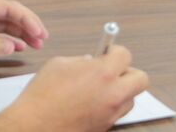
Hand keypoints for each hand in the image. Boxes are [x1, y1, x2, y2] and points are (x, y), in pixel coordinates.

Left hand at [0, 0, 47, 67]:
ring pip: (1, 24)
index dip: (28, 20)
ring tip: (34, 44)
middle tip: (43, 40)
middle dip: (27, 25)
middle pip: (8, 14)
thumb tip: (11, 46)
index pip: (9, 7)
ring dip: (18, 33)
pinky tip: (13, 47)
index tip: (40, 33)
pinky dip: (4, 40)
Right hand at [0, 46, 148, 131]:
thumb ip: (81, 60)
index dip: (115, 51)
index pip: (125, 54)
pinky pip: (117, 113)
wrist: (34, 125)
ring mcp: (111, 114)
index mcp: (103, 73)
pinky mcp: (105, 127)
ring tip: (100, 88)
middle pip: (141, 79)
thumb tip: (90, 62)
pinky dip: (109, 106)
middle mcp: (113, 94)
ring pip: (130, 99)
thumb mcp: (59, 64)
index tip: (108, 52)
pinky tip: (92, 102)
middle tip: (113, 70)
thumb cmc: (42, 96)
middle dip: (129, 71)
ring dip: (120, 91)